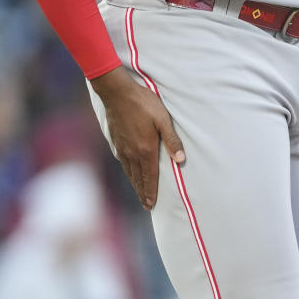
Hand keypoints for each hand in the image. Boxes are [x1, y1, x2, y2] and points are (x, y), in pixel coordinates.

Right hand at [92, 66, 183, 210]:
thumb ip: (172, 140)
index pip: (150, 176)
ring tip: (139, 194)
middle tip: (146, 206)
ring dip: (135, 184)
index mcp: (146, 149)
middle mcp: (133, 152)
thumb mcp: (163, 120)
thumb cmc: (144, 104)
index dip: (151, 191)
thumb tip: (181, 159)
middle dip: (143, 193)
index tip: (151, 204)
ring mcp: (123, 147)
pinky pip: (123, 162)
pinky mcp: (116, 141)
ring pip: (129, 172)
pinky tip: (129, 173)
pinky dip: (127, 172)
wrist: (117, 93)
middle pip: (139, 178)